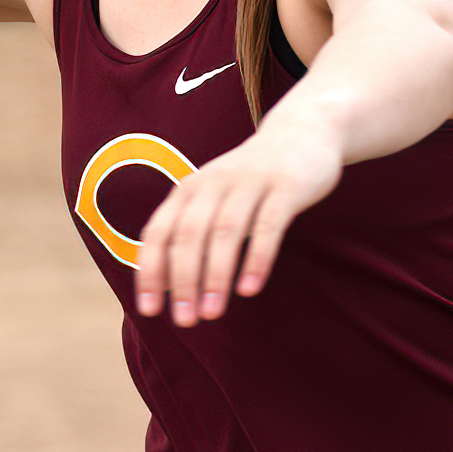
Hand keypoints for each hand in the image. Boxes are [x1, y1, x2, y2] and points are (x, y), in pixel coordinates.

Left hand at [133, 123, 343, 326]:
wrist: (303, 130)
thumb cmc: (251, 179)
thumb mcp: (215, 197)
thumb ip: (192, 231)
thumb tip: (167, 286)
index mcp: (190, 188)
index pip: (159, 232)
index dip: (150, 271)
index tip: (149, 310)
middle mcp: (214, 182)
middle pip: (188, 235)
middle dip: (183, 281)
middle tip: (185, 320)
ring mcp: (250, 182)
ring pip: (225, 232)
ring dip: (215, 276)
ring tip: (212, 313)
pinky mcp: (285, 186)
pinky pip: (269, 226)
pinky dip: (256, 258)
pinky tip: (250, 288)